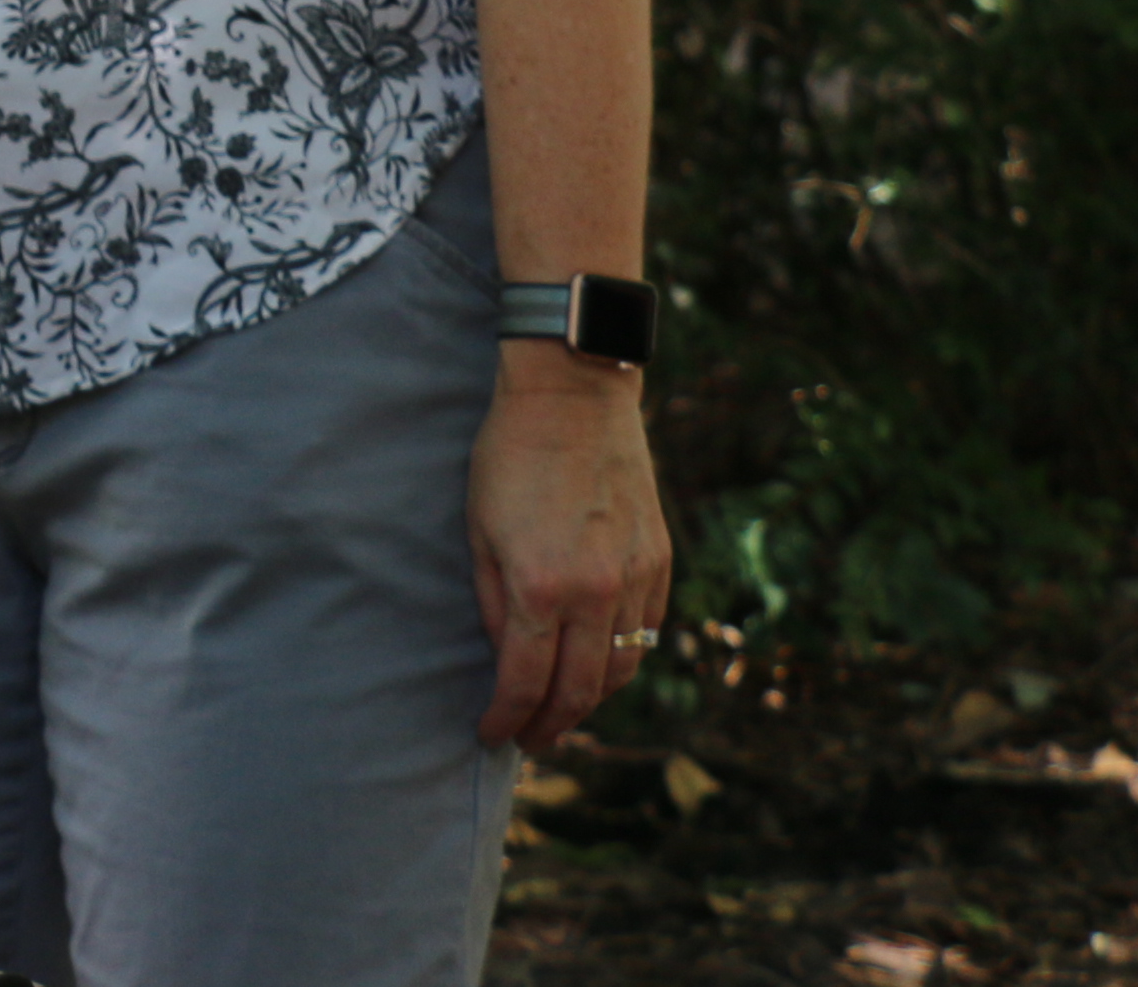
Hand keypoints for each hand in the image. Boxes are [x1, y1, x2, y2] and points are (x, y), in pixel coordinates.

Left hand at [468, 356, 670, 749]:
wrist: (573, 397)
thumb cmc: (509, 457)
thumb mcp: (478, 530)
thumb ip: (491, 602)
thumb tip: (504, 659)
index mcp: (539, 587)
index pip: (524, 683)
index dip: (507, 719)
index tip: (492, 736)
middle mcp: (594, 593)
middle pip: (579, 691)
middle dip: (551, 726)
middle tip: (531, 741)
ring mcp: (634, 578)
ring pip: (620, 670)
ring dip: (591, 701)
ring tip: (564, 711)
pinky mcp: (659, 560)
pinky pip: (646, 633)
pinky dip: (624, 661)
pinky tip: (600, 666)